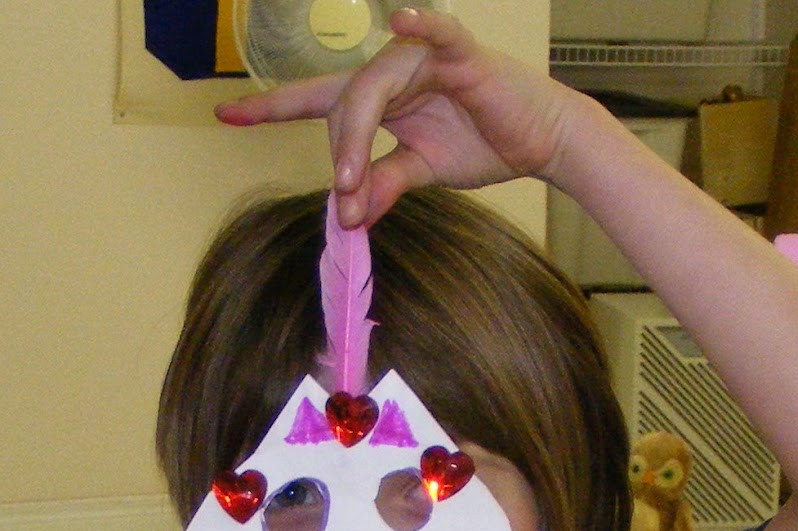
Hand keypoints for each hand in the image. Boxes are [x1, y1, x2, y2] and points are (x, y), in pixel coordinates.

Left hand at [216, 8, 583, 226]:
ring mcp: (423, 58)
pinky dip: (421, 22)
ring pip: (373, 86)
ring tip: (352, 178)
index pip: (318, 102)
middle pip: (343, 104)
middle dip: (337, 153)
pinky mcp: (461, 54)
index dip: (272, 107)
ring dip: (357, 133)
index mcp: (381, 100)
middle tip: (342, 200)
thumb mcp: (426, 172)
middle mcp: (392, 73)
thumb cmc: (485, 145)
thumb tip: (348, 216)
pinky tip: (401, 17)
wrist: (541, 142)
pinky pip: (436, 32)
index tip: (226, 114)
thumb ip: (385, 185)